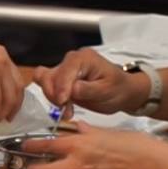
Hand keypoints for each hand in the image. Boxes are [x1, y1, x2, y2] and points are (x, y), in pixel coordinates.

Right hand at [32, 48, 149, 116]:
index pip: (66, 69)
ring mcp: (65, 69)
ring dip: (52, 96)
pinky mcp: (62, 78)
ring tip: (67, 109)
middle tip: (66, 110)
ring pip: (45, 79)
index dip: (62, 86)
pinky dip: (50, 94)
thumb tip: (72, 90)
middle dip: (55, 94)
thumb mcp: (107, 91)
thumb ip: (88, 90)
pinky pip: (47, 83)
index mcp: (85, 58)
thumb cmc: (118, 89)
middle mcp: (72, 60)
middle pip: (51, 74)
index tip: (63, 102)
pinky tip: (62, 105)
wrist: (122, 91)